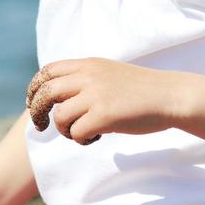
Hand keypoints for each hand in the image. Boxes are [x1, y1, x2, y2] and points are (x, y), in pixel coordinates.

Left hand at [25, 57, 178, 144]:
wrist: (170, 95)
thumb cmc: (142, 89)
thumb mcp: (109, 73)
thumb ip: (86, 78)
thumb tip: (59, 94)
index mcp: (88, 65)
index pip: (48, 71)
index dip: (35, 88)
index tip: (34, 102)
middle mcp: (88, 76)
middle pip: (45, 93)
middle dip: (38, 111)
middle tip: (40, 125)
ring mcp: (96, 95)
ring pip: (60, 116)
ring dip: (65, 129)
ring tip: (82, 133)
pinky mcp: (104, 115)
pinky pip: (77, 133)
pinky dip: (81, 140)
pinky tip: (96, 138)